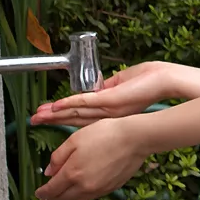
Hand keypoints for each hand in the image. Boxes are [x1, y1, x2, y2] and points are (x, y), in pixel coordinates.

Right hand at [31, 60, 176, 127]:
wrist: (165, 81)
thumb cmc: (149, 79)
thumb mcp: (124, 82)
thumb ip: (108, 86)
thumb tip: (97, 87)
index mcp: (110, 110)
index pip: (82, 115)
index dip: (63, 115)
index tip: (48, 115)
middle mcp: (106, 113)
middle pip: (74, 117)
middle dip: (53, 118)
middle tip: (34, 120)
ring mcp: (108, 108)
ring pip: (76, 112)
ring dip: (56, 114)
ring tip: (38, 116)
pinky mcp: (110, 99)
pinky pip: (86, 102)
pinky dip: (70, 104)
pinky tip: (56, 107)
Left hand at [35, 117, 151, 199]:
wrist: (134, 139)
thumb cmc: (104, 134)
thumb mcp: (74, 140)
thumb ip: (58, 157)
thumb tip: (48, 172)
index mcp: (72, 173)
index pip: (51, 190)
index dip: (42, 193)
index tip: (38, 193)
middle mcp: (84, 186)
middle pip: (63, 199)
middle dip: (53, 198)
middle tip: (47, 196)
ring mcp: (99, 190)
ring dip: (67, 199)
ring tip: (62, 194)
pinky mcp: (111, 188)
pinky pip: (91, 197)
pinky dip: (82, 195)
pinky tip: (81, 188)